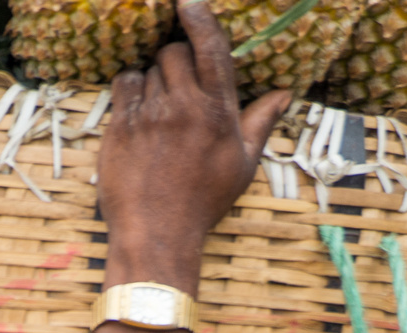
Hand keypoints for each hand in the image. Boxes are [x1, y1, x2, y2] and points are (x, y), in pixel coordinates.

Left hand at [96, 0, 290, 289]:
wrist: (157, 234)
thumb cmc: (203, 202)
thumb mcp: (241, 165)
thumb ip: (261, 122)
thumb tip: (285, 93)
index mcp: (218, 113)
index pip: (211, 49)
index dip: (199, 18)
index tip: (188, 1)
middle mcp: (184, 108)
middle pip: (173, 52)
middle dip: (174, 59)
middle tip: (177, 85)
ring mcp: (150, 115)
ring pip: (147, 68)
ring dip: (153, 79)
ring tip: (158, 109)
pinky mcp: (121, 125)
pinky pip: (124, 84)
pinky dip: (130, 89)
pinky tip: (138, 111)